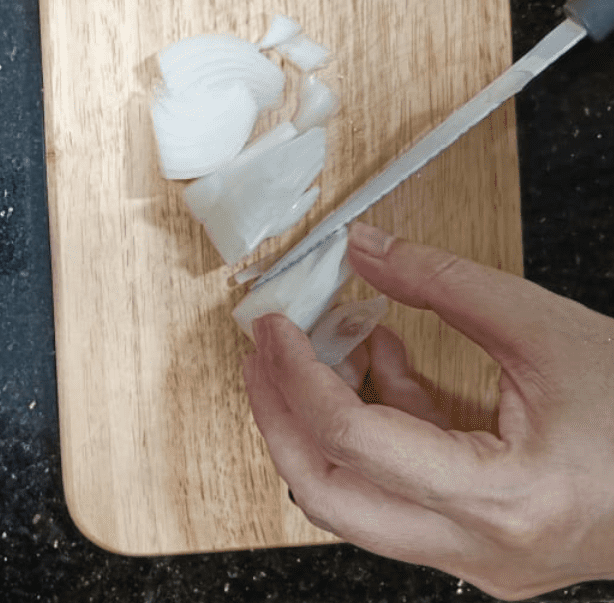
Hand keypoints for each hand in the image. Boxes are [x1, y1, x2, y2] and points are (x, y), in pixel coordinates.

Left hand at [243, 221, 613, 599]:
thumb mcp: (544, 328)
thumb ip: (442, 283)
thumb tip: (367, 248)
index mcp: (504, 501)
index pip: (355, 444)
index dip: (298, 377)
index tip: (273, 329)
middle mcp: (482, 549)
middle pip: (332, 495)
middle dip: (281, 417)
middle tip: (262, 353)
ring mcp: (480, 557)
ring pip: (357, 503)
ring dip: (323, 423)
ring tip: (312, 349)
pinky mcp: (482, 543)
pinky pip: (400, 490)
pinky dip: (378, 426)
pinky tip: (381, 364)